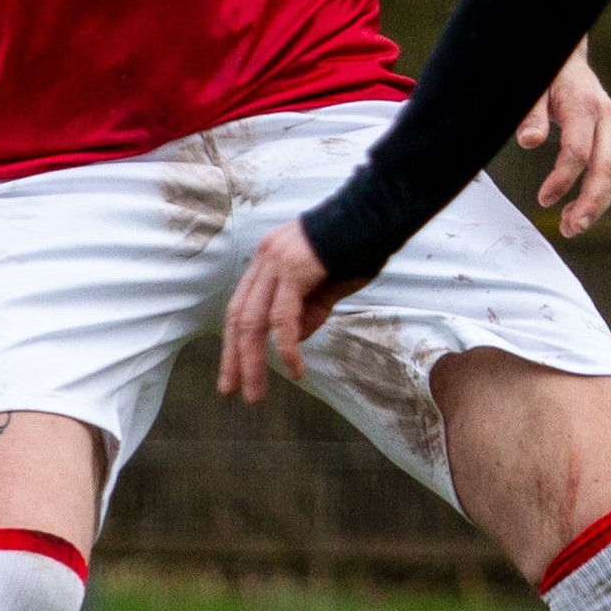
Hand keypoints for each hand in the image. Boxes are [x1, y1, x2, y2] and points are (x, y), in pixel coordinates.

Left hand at [215, 220, 358, 402]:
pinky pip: (283, 318)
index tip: (233, 372)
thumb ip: (310, 310)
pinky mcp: (293, 269)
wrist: (378, 216)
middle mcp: (265, 259)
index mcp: (268, 259)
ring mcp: (276, 262)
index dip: (234, 341)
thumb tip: (295, 340)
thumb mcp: (330, 286)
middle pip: (237, 316)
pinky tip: (294, 368)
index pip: (241, 306)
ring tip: (255, 394)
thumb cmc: (360, 247)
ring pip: (252, 321)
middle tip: (231, 391)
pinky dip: (286, 347)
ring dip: (252, 362)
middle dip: (234, 358)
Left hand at [519, 41, 610, 237]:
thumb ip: (530, 113)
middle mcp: (607, 118)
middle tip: (570, 228)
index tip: (543, 198)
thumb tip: (529, 141)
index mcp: (585, 105)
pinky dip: (599, 195)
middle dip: (591, 203)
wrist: (566, 56)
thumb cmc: (545, 72)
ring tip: (571, 226)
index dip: (562, 179)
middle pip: (608, 169)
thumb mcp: (532, 86)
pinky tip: (576, 210)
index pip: (579, 151)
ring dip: (597, 205)